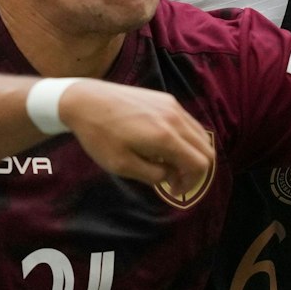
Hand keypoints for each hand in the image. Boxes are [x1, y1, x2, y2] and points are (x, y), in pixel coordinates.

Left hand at [59, 78, 215, 194]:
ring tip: (168, 164)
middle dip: (194, 170)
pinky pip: (188, 123)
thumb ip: (152, 175)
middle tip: (173, 180)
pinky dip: (185, 139)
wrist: (85, 99)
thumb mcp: (122, 165)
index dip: (190, 183)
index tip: (172, 190)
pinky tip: (162, 145)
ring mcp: (173, 105)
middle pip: (206, 150)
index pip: (199, 164)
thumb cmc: (99, 136)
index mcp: (165, 137)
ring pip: (199, 135)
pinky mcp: (166, 99)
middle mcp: (175, 119)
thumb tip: (170, 176)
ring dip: (191, 154)